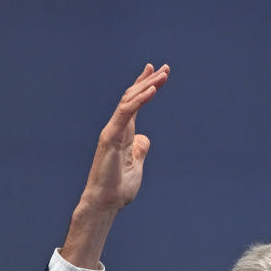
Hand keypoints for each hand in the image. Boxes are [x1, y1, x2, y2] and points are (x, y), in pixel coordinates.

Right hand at [60, 63, 168, 268]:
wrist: (105, 203)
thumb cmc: (118, 189)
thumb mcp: (137, 166)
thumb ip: (140, 150)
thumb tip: (145, 138)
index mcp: (124, 134)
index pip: (134, 104)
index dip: (144, 87)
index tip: (156, 73)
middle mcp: (116, 128)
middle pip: (132, 97)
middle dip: (148, 81)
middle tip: (164, 68)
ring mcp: (112, 131)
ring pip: (129, 101)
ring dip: (146, 86)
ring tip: (162, 75)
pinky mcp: (111, 137)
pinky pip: (126, 114)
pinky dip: (139, 100)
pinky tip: (152, 90)